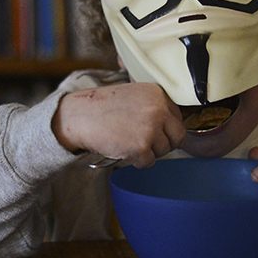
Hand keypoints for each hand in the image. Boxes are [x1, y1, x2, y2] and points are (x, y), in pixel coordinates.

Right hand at [51, 82, 184, 167]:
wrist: (79, 116)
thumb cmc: (102, 107)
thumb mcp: (134, 95)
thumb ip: (155, 107)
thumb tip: (172, 127)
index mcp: (158, 94)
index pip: (178, 118)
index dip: (166, 128)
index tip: (154, 131)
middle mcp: (158, 109)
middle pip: (178, 136)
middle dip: (163, 143)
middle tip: (144, 141)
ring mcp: (150, 128)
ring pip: (164, 151)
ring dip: (148, 152)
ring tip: (128, 141)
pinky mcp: (141, 147)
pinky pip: (149, 162)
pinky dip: (136, 161)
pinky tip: (123, 148)